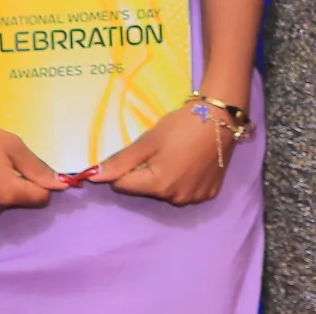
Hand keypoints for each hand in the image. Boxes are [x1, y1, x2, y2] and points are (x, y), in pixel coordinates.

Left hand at [90, 107, 235, 205]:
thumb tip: (93, 177)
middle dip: (146, 173)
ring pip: (166, 191)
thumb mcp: (149, 140)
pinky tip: (192, 162)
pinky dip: (184, 180)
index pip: (123, 185)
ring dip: (165, 178)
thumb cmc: (182, 125)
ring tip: (178, 154)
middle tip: (160, 149)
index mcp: (158, 185)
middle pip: (146, 189)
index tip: (136, 152)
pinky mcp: (208, 194)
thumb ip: (121, 161)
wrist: (221, 118)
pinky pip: (186, 191)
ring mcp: (194, 198)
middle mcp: (175, 198)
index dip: (124, 169)